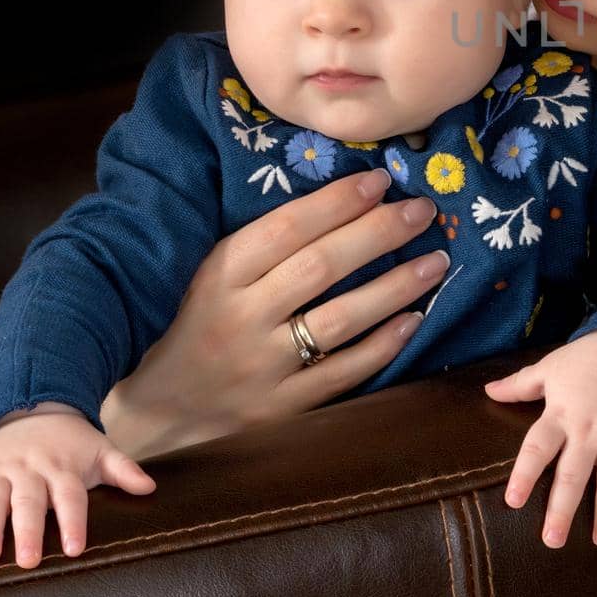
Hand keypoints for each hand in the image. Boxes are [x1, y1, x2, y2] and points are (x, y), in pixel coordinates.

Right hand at [0, 402, 155, 567]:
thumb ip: (124, 470)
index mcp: (63, 468)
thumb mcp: (101, 451)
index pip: (71, 497)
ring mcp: (1, 470)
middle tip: (27, 561)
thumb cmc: (72, 443)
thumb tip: (150, 487)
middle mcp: (31, 469)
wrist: (35, 409)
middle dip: (27, 532)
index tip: (75, 549)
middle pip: (29, 502)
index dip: (73, 522)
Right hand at [100, 168, 447, 459]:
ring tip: (436, 261)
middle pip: (319, 268)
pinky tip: (416, 319)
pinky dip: (383, 344)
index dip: (336, 202)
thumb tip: (347, 199)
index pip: (285, 230)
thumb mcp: (212, 277)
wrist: (160, 415)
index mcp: (219, 277)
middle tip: (422, 211)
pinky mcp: (283, 409)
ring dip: (395, 287)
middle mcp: (240, 320)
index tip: (381, 181)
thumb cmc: (198, 327)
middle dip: (378, 234)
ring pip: (339, 320)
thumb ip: (266, 246)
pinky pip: (343, 372)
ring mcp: (263, 369)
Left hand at [483, 328, 596, 547]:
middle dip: (563, 508)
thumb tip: (487, 391)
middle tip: (552, 540)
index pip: (538, 448)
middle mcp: (590, 431)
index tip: (513, 501)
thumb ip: (519, 385)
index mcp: (562, 415)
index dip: (524, 473)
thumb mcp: (550, 368)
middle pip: (573, 474)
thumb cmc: (587, 358)